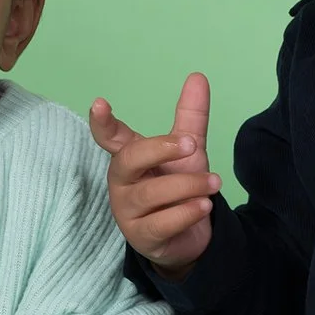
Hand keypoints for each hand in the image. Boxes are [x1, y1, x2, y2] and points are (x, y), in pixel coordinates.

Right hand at [89, 72, 218, 278]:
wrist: (189, 235)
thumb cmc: (179, 187)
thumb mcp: (188, 151)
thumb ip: (190, 118)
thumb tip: (198, 76)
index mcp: (129, 157)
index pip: (109, 137)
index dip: (102, 122)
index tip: (100, 103)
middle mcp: (122, 182)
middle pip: (128, 160)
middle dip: (160, 150)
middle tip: (192, 145)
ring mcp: (128, 212)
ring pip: (152, 194)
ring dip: (188, 186)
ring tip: (214, 183)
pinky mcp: (142, 237)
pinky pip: (161, 223)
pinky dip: (185, 213)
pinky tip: (204, 206)